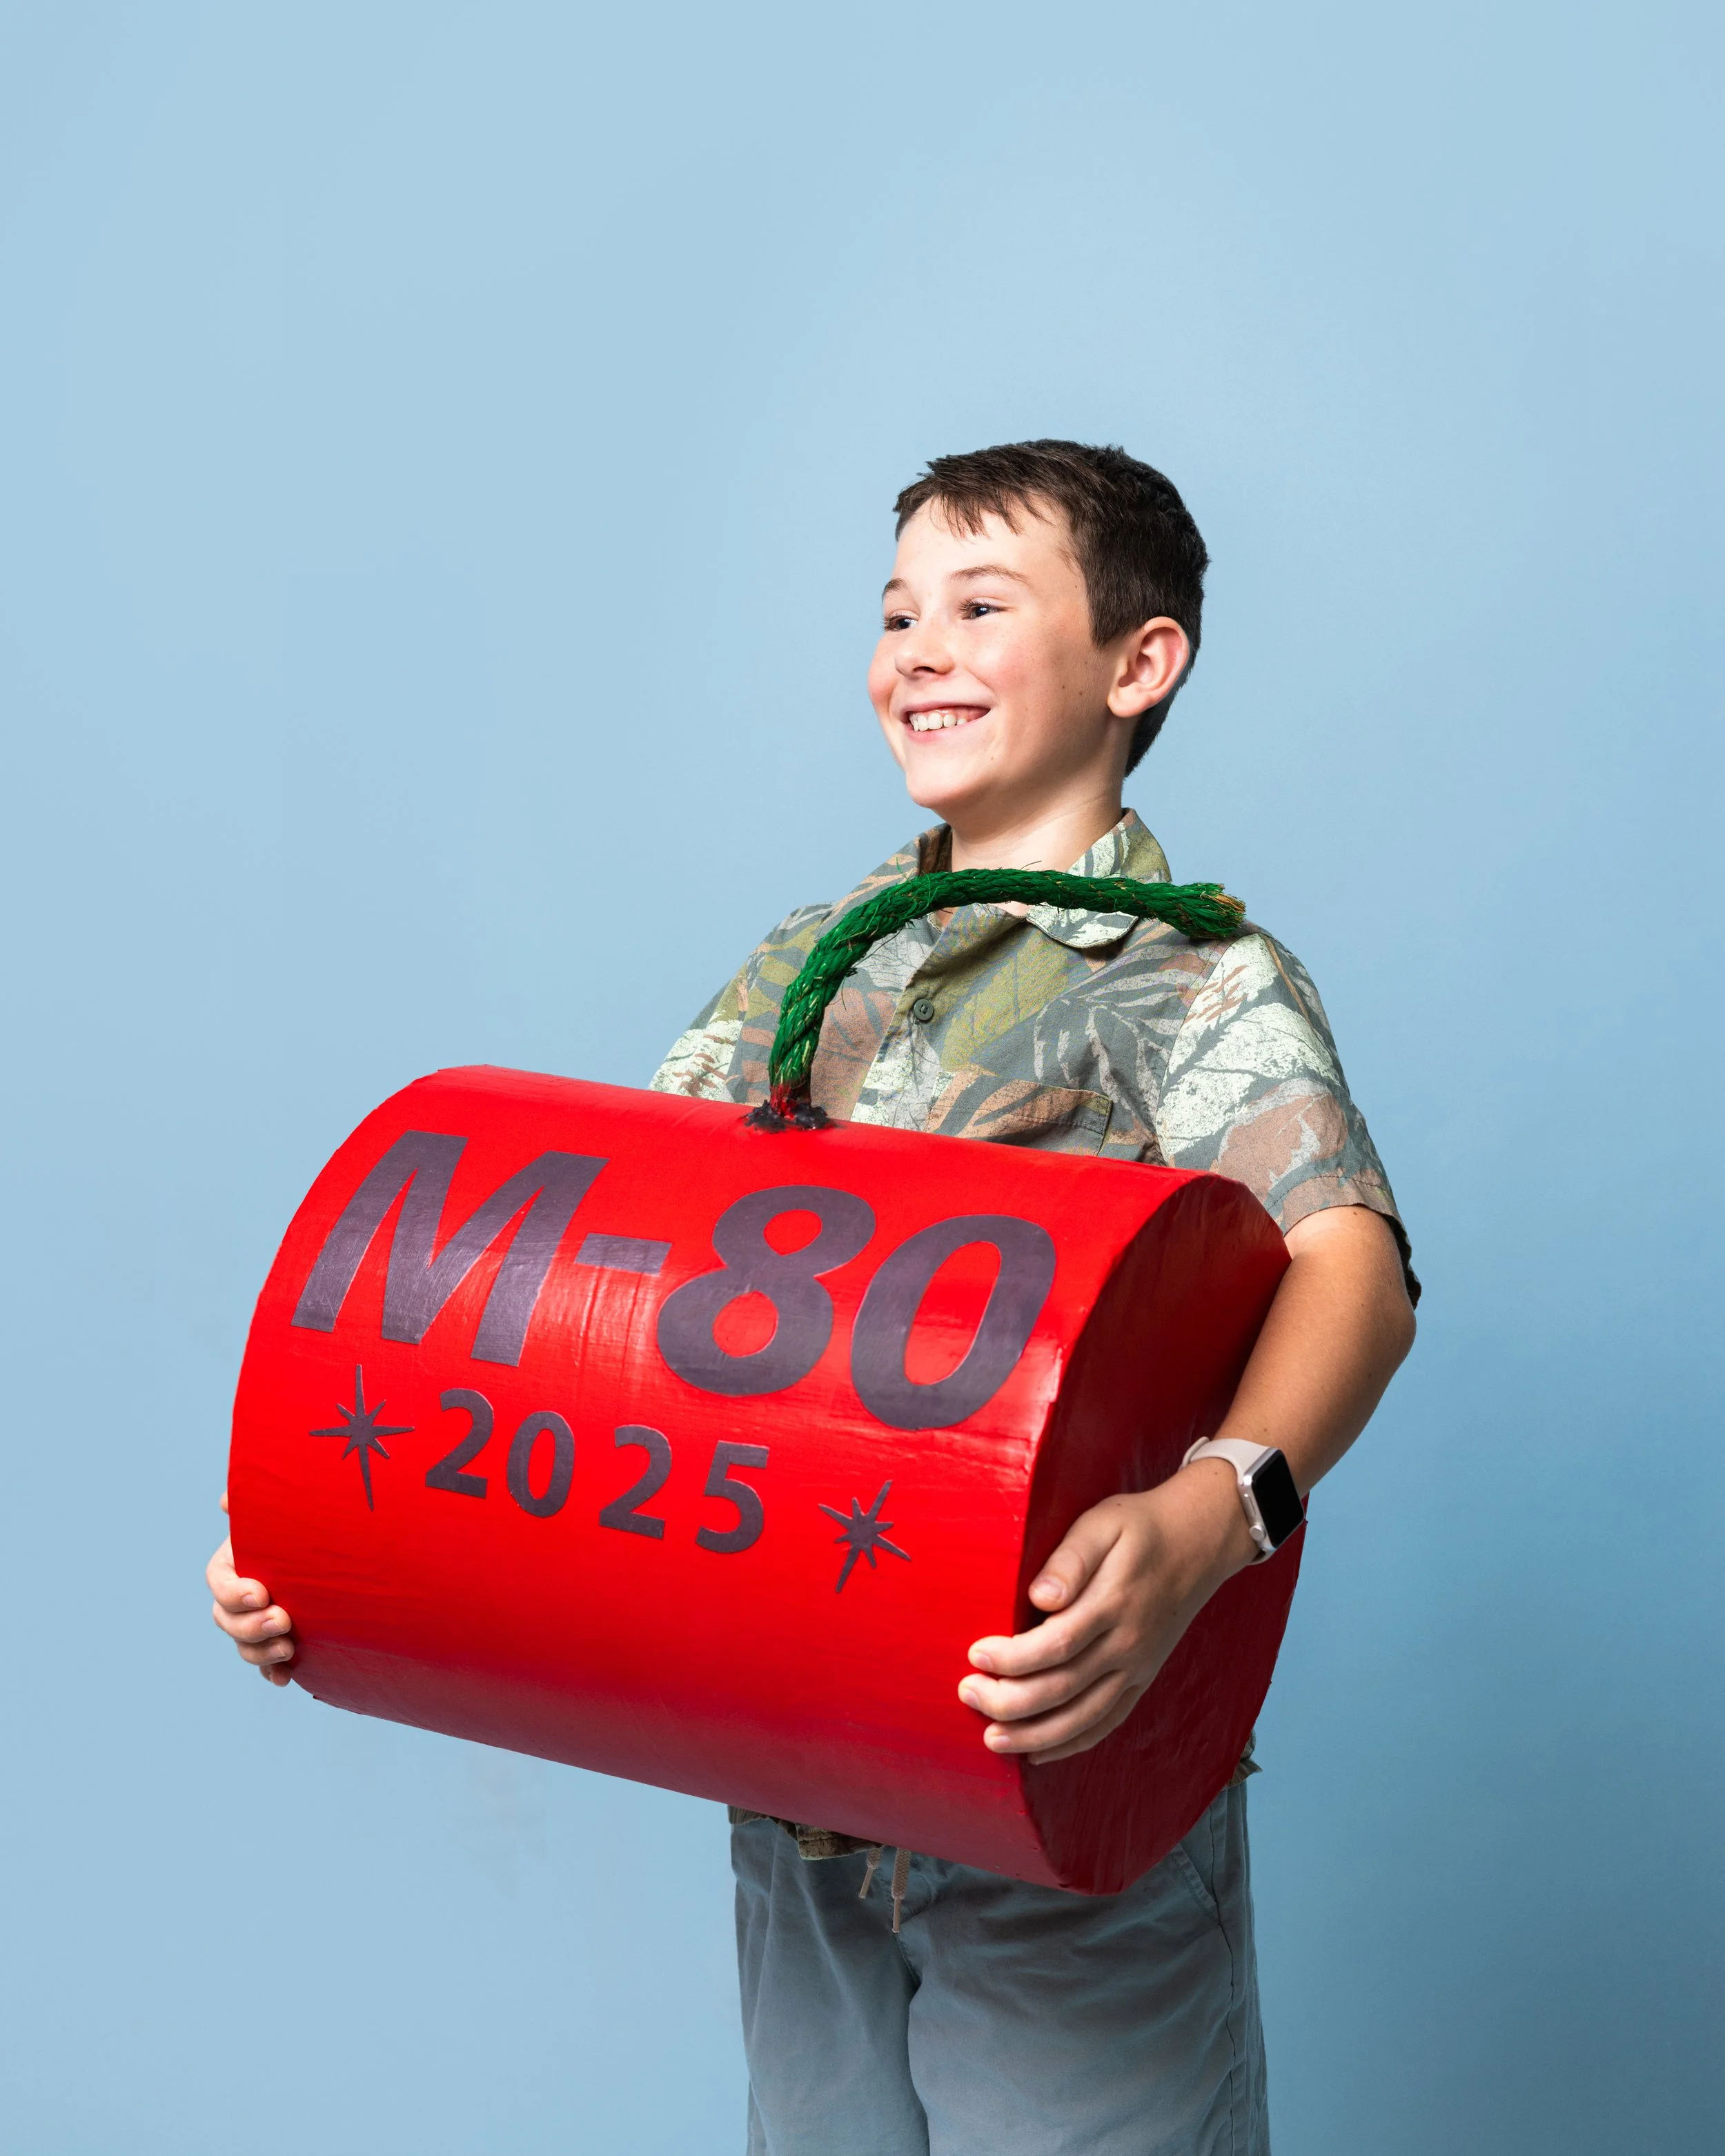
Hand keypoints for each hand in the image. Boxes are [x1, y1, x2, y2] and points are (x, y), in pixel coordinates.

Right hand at [207, 1493, 296, 1685]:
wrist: (341, 1549)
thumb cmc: (304, 1523)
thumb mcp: (280, 1511)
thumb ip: (255, 1504)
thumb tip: (226, 1499)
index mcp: (233, 1563)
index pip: (219, 1583)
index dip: (234, 1592)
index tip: (261, 1592)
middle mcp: (240, 1595)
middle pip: (227, 1619)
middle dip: (251, 1626)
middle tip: (283, 1620)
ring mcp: (257, 1620)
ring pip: (244, 1645)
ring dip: (261, 1651)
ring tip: (289, 1647)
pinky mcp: (278, 1639)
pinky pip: (267, 1663)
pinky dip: (273, 1671)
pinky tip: (285, 1678)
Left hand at [957, 1460, 1255, 1764]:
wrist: (1200, 1540)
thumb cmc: (1140, 1527)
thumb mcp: (1102, 1523)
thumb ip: (1071, 1559)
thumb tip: (1041, 1596)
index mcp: (1113, 1605)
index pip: (1055, 1645)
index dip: (1011, 1658)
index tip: (976, 1655)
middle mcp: (1127, 1645)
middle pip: (1063, 1689)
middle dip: (1009, 1701)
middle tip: (968, 1693)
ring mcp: (1138, 1667)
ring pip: (1083, 1718)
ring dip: (1035, 1735)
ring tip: (993, 1738)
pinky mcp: (1143, 1679)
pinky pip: (1108, 1722)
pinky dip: (1072, 1743)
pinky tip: (1039, 1752)